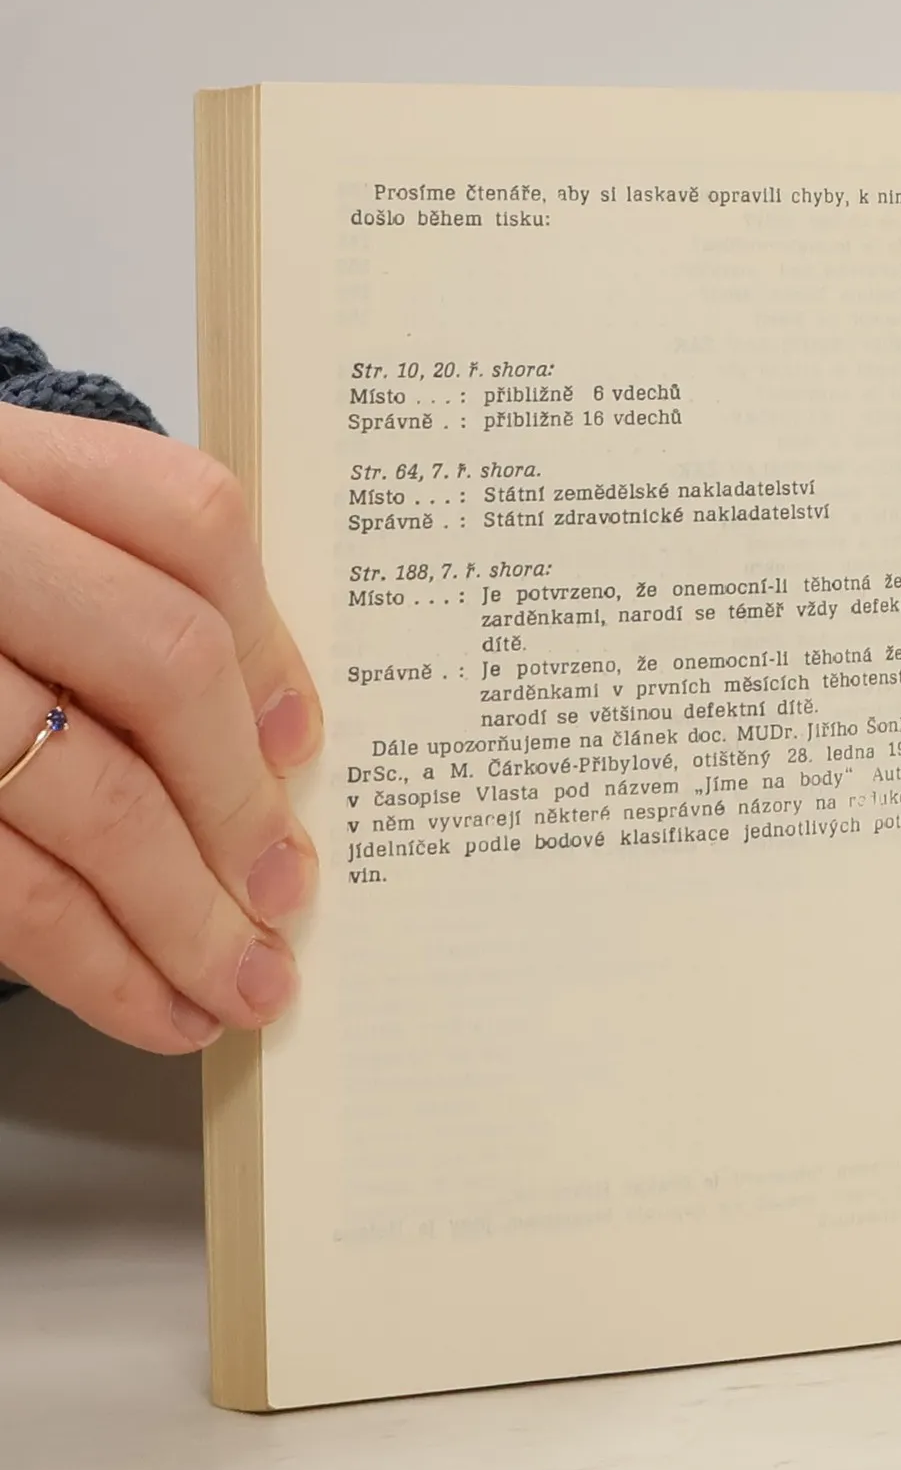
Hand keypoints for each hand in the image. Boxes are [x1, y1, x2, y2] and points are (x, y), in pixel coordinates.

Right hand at [0, 403, 322, 1052]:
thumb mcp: (3, 544)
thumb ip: (115, 597)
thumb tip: (273, 752)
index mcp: (5, 462)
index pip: (189, 521)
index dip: (268, 644)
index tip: (303, 748)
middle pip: (163, 662)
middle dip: (241, 802)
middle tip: (289, 892)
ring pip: (92, 795)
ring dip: (189, 916)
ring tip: (247, 985)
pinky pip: (7, 892)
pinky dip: (97, 965)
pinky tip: (154, 1007)